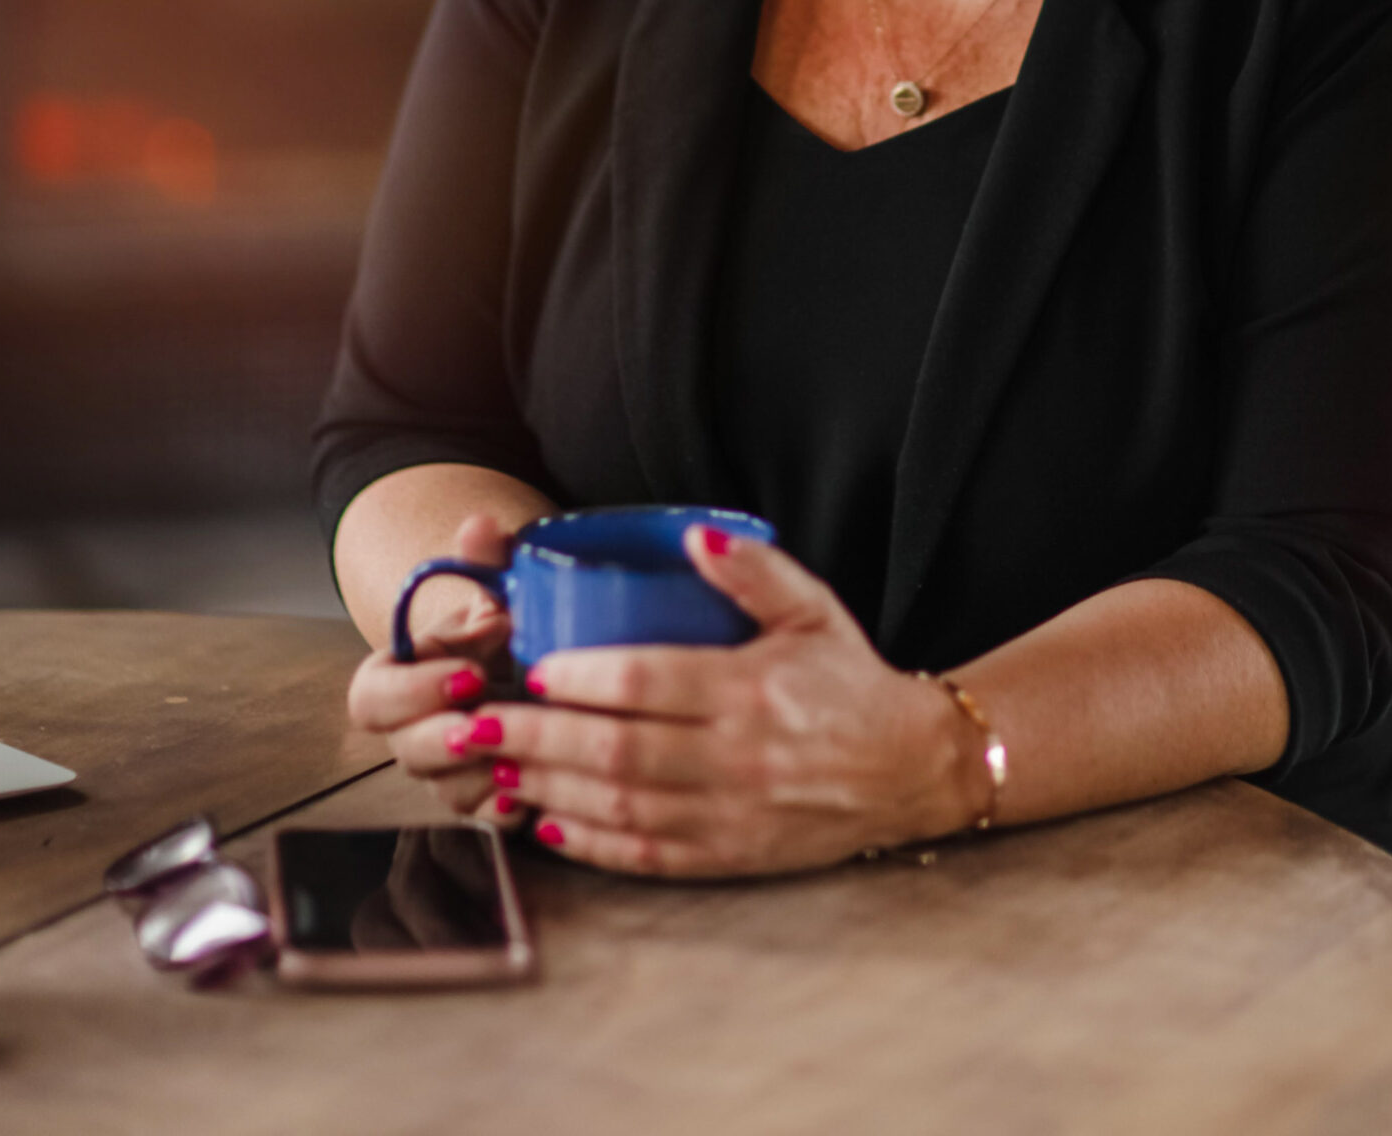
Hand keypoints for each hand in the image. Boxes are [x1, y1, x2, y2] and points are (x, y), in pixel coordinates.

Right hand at [346, 511, 517, 818]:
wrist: (532, 659)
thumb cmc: (504, 620)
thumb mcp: (497, 584)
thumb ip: (483, 556)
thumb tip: (480, 526)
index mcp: (400, 675)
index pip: (371, 697)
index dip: (411, 692)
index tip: (467, 672)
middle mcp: (414, 728)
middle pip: (404, 751)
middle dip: (442, 740)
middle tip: (483, 721)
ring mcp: (447, 769)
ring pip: (445, 791)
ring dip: (479, 776)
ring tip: (518, 755)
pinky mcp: (484, 796)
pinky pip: (485, 818)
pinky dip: (508, 808)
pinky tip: (536, 793)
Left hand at [378, 528, 989, 874]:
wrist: (913, 767)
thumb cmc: (851, 680)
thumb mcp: (814, 608)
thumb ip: (753, 569)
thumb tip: (694, 536)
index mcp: (751, 690)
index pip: (649, 683)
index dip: (585, 680)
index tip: (536, 670)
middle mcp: (737, 757)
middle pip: (618, 752)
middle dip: (539, 740)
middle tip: (479, 726)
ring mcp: (732, 814)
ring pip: (623, 807)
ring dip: (551, 791)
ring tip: (496, 771)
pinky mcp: (732, 855)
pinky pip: (649, 855)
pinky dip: (593, 844)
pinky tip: (550, 824)